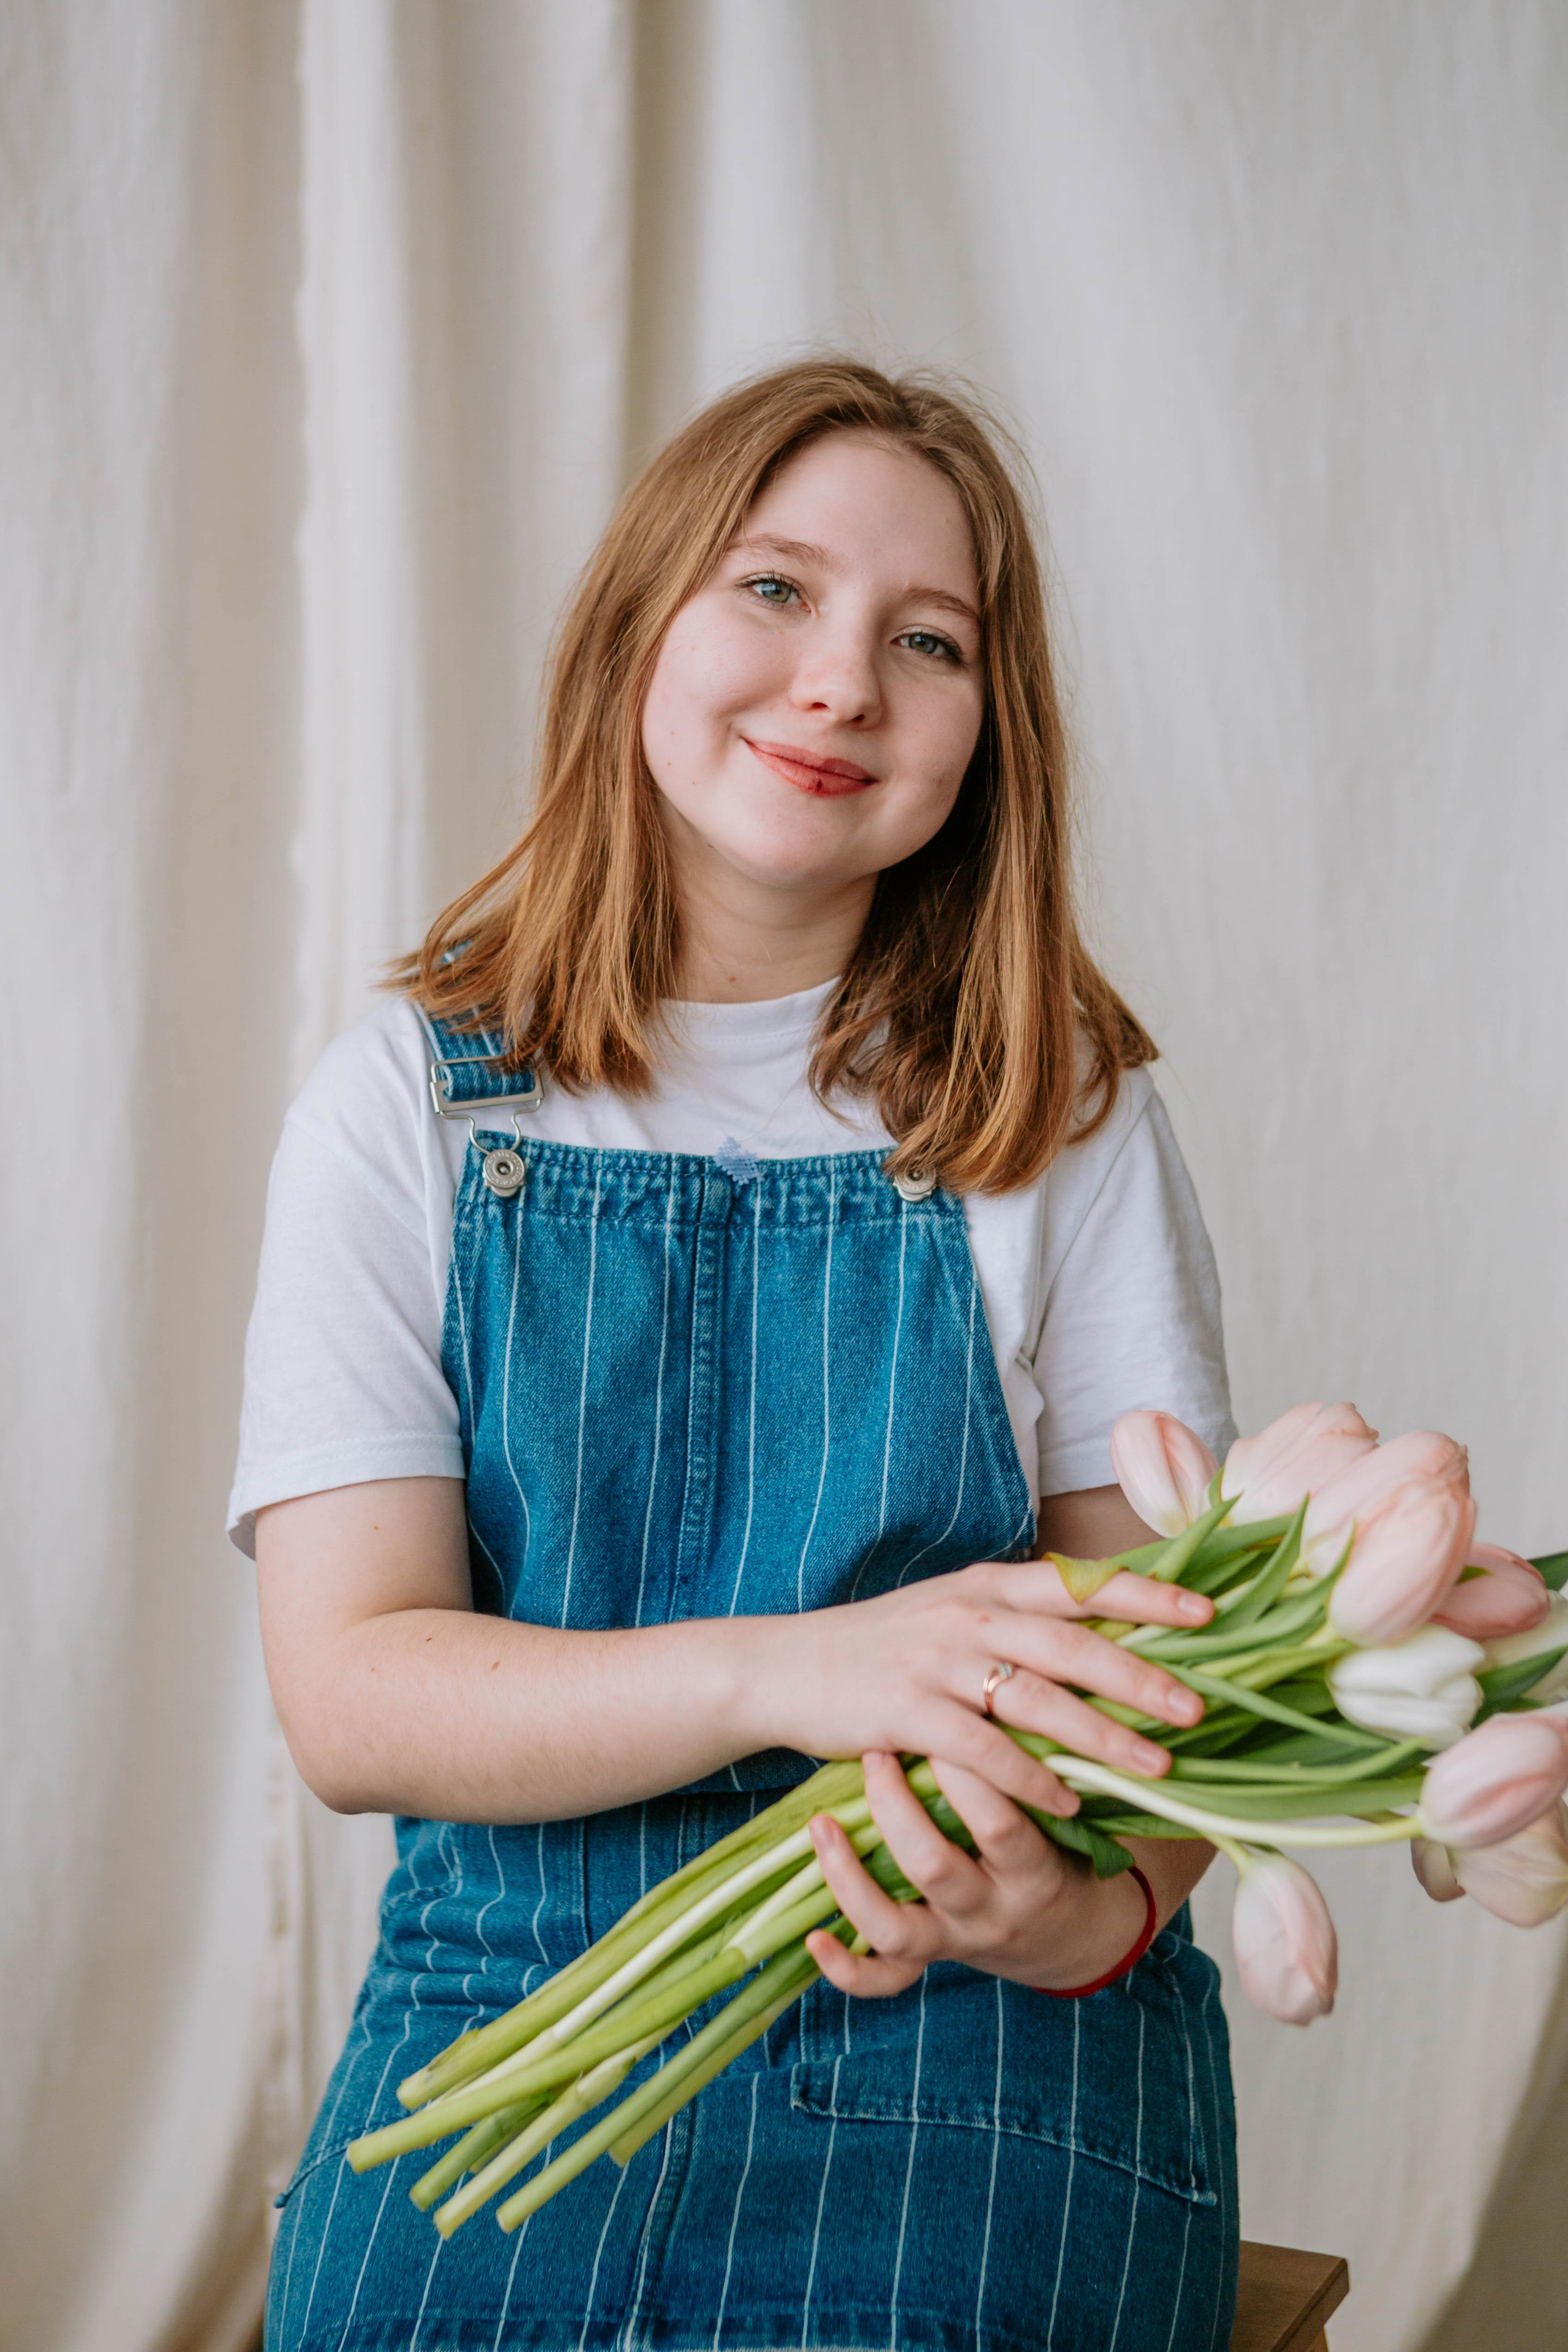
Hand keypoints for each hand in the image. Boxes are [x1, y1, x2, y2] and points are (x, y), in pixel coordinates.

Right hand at [758, 1556, 1208, 1819]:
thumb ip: (1018, 1621)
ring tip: (1157, 1768)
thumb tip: (1103, 1635)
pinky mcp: (906, 1713)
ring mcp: (936, 1664)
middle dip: (1142, 1676)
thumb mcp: (951, 1613)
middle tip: (1199, 1709)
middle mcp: (968, 1616)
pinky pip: (983, 1751)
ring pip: (1037, 1700)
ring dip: (1103, 1737)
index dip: (1146, 1595)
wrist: (786, 1668)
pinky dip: (1030, 1778)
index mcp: (987, 1585)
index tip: (1206, 1612)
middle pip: (1073, 1644)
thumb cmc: (882, 1648)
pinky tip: (1069, 1803)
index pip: (1080, 1583)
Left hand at [804, 1750, 1149, 1994]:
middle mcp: (992, 1909)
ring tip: (821, 1822)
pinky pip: (884, 1980)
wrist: (1071, 1930)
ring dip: (849, 1874)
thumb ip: (1049, 1754)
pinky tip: (816, 1937)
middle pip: (935, 1867)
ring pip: (895, 1925)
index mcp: (1036, 1869)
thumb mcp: (1072, 1807)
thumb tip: (1037, 1661)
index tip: (941, 1718)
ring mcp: (954, 1939)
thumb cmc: (1064, 1841)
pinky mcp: (928, 1960)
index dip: (968, 1775)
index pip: (1001, 1825)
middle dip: (897, 1810)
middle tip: (876, 1750)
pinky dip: (847, 1966)